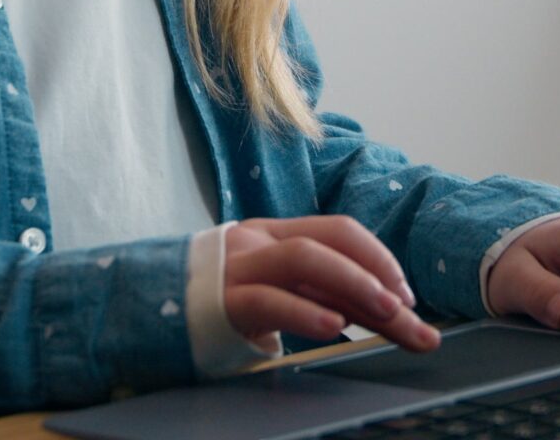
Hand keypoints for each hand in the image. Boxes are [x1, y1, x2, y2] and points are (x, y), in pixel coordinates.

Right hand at [221, 216, 442, 352]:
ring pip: (303, 259)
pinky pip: (268, 300)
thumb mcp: (276, 291)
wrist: (147, 313)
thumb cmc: (223, 304)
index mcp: (276, 234)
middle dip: (379, 272)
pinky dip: (305, 313)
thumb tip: (387, 311)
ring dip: (353, 282)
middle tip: (412, 310)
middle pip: (331, 241)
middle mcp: (260, 242)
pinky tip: (334, 327)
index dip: (380, 259)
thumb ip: (321, 294)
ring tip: (388, 312)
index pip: (340, 232)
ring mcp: (239, 268)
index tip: (409, 297)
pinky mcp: (220, 301)